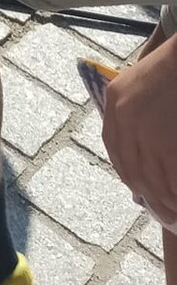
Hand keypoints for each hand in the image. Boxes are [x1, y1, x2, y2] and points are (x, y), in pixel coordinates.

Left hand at [103, 34, 176, 228]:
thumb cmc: (173, 70)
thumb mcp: (139, 84)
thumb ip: (132, 112)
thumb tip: (140, 151)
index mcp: (114, 102)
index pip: (115, 149)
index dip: (128, 174)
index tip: (141, 190)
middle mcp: (124, 117)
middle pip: (133, 170)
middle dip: (150, 196)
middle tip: (165, 213)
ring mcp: (146, 131)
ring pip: (153, 180)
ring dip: (166, 202)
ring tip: (175, 214)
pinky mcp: (167, 144)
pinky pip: (171, 179)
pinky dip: (176, 194)